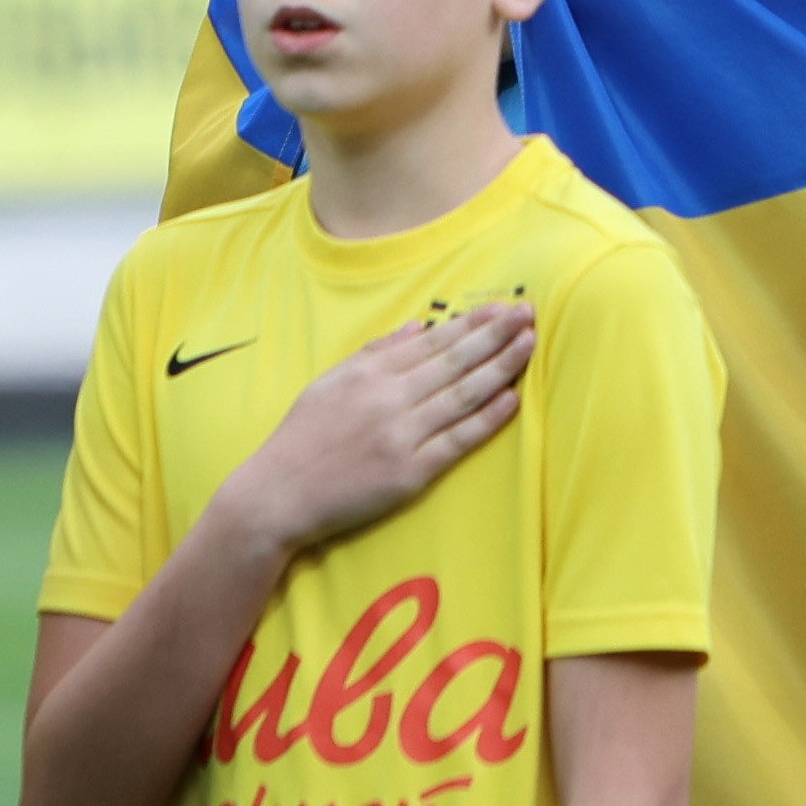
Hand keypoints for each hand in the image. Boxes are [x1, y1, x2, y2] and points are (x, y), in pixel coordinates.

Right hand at [215, 303, 536, 556]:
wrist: (275, 497)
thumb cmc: (301, 438)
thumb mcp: (328, 382)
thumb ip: (375, 352)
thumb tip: (420, 325)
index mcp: (369, 373)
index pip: (434, 341)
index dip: (472, 323)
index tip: (502, 308)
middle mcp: (388, 399)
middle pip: (455, 360)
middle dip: (496, 334)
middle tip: (528, 314)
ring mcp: (401, 435)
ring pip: (464, 394)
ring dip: (502, 366)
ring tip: (529, 344)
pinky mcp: (410, 472)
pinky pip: (458, 439)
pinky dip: (488, 418)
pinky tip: (512, 398)